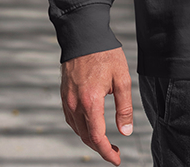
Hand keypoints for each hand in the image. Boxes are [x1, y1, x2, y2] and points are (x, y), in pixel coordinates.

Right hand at [60, 47, 133, 164]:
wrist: (84, 36)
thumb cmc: (105, 54)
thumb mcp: (122, 79)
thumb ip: (124, 107)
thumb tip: (125, 131)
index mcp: (91, 101)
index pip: (97, 136)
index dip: (107, 152)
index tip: (116, 160)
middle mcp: (75, 104)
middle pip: (86, 137)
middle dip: (100, 148)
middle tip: (115, 152)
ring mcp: (67, 100)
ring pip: (77, 130)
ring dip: (90, 139)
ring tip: (105, 141)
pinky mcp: (64, 95)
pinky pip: (71, 120)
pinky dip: (81, 128)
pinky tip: (91, 127)